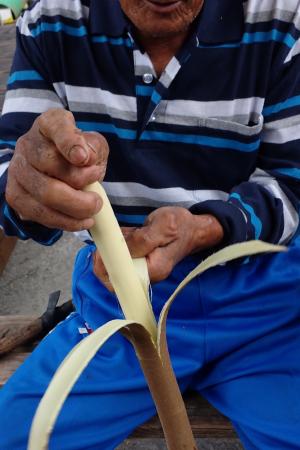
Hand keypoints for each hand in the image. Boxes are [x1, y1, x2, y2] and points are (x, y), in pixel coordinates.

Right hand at [6, 109, 108, 230]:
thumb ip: (93, 148)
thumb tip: (85, 159)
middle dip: (80, 185)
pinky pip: (40, 213)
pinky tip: (81, 221)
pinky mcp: (15, 194)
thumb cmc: (79, 156)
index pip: (57, 126)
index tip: (83, 158)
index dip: (69, 142)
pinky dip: (65, 221)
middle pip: (50, 165)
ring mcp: (18, 169)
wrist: (58, 173)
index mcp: (50, 124)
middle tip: (97, 199)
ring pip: (45, 194)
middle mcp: (28, 144)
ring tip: (93, 210)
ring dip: (75, 208)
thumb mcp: (94, 146)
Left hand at [93, 206, 223, 289]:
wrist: (194, 228)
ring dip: (112, 249)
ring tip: (123, 233)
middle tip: (110, 238)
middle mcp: (147, 274)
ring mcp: (144, 268)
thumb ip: (141, 240)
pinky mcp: (141, 261)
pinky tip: (127, 233)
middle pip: (114, 276)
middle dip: (106, 257)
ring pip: (116, 265)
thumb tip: (120, 250)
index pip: (120, 281)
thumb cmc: (181, 225)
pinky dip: (119, 245)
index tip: (102, 249)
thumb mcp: (163, 226)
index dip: (104, 267)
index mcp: (153, 270)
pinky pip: (122, 257)